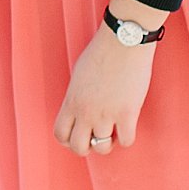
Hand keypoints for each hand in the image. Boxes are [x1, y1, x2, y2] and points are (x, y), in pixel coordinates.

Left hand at [52, 24, 154, 155]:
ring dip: (109, 142)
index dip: (69, 140)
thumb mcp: (78, 76)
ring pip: (102, 148)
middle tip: (97, 138)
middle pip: (79, 147)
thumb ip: (76, 97)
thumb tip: (79, 111)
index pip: (60, 134)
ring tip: (114, 129)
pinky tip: (128, 126)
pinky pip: (126, 141)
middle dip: (87, 147)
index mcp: (71, 101)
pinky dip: (127, 138)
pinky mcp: (128, 113)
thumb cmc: (102, 52)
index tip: (80, 135)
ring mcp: (106, 114)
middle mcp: (85, 111)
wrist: (124, 41)